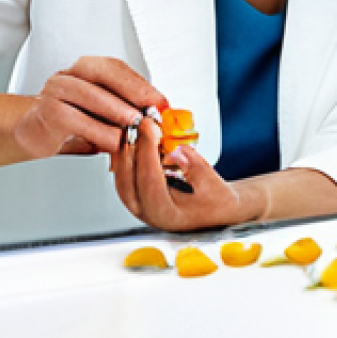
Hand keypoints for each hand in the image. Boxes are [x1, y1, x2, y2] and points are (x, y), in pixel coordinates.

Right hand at [13, 56, 167, 160]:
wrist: (29, 132)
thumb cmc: (67, 121)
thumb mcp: (98, 111)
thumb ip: (122, 109)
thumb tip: (155, 117)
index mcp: (85, 69)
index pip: (116, 68)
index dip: (141, 84)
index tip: (160, 101)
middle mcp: (70, 74)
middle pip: (105, 74)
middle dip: (133, 91)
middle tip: (152, 109)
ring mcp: (56, 91)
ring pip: (92, 96)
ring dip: (118, 112)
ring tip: (136, 125)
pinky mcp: (47, 113)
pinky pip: (77, 121)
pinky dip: (99, 132)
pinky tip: (112, 142)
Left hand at [112, 118, 260, 231]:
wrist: (215, 209)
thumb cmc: (215, 199)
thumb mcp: (212, 180)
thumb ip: (194, 165)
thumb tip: (175, 149)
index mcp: (167, 214)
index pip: (149, 181)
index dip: (147, 150)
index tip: (149, 126)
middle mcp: (148, 215)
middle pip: (127, 180)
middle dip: (131, 147)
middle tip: (138, 122)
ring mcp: (139, 207)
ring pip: (121, 178)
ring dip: (125, 151)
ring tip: (134, 128)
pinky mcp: (136, 196)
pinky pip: (124, 176)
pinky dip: (126, 157)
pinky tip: (133, 139)